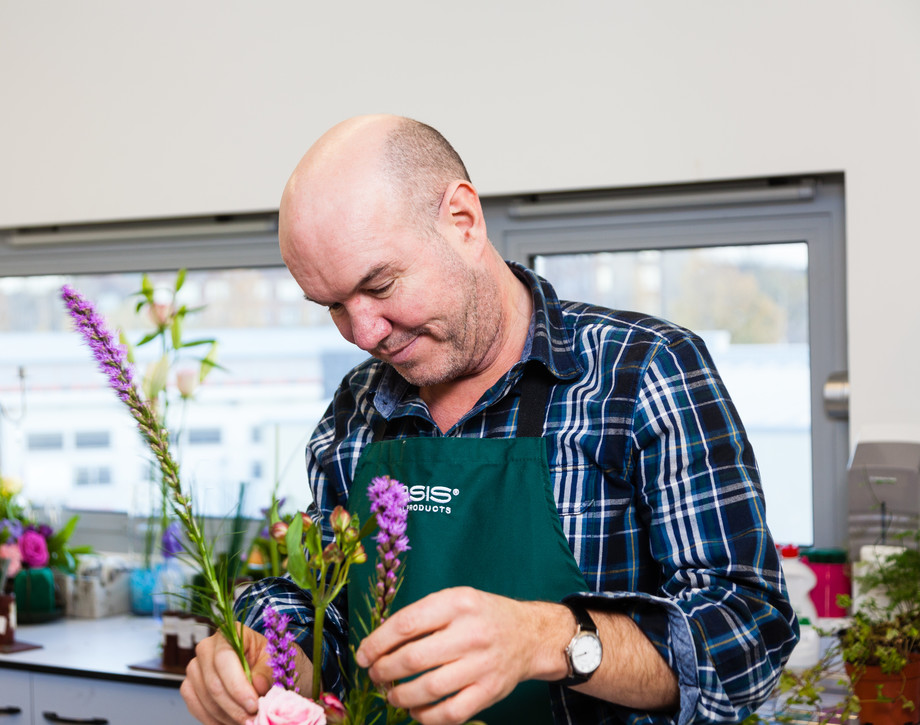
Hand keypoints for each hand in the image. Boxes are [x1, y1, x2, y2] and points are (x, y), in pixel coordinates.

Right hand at [181, 624, 312, 724]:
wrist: (263, 670)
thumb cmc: (269, 662)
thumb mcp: (276, 661)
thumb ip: (267, 671)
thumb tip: (257, 684)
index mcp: (229, 634)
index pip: (224, 660)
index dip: (238, 686)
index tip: (254, 705)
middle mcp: (207, 648)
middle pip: (213, 683)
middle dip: (234, 707)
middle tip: (252, 719)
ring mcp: (195, 668)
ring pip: (205, 698)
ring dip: (226, 716)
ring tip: (246, 721)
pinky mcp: (190, 686)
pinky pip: (195, 706)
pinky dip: (213, 719)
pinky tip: (230, 722)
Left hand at [354, 587, 565, 724]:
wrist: (529, 634)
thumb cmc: (482, 616)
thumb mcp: (455, 600)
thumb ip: (421, 617)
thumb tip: (378, 644)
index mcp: (458, 603)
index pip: (406, 624)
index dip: (377, 643)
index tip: (363, 655)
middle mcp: (471, 633)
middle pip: (414, 658)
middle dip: (384, 671)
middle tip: (375, 675)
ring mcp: (482, 665)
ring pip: (429, 689)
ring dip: (400, 696)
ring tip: (391, 695)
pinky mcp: (490, 691)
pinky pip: (451, 713)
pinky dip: (426, 717)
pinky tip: (416, 712)